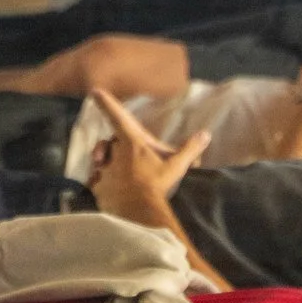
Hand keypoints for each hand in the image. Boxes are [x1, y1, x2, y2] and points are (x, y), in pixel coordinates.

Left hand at [89, 88, 207, 226]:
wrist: (139, 210)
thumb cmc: (157, 184)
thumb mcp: (177, 166)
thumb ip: (190, 148)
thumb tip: (206, 134)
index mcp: (132, 143)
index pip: (117, 117)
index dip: (106, 103)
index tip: (94, 92)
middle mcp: (115, 153)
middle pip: (111, 142)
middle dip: (113, 146)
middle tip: (122, 153)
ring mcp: (105, 169)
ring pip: (100, 160)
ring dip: (104, 162)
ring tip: (112, 169)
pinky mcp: (98, 186)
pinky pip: (95, 180)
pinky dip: (99, 182)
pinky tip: (108, 188)